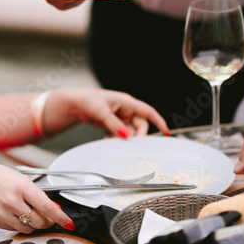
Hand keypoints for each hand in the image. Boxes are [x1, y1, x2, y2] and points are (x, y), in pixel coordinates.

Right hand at [0, 164, 73, 231]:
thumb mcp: (21, 178)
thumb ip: (36, 193)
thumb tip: (51, 207)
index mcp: (22, 187)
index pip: (46, 207)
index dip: (60, 217)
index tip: (69, 223)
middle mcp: (13, 203)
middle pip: (40, 221)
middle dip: (49, 220)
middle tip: (50, 215)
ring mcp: (4, 215)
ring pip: (30, 228)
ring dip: (36, 223)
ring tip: (31, 212)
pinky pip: (17, 229)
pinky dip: (23, 224)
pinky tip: (18, 213)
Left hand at [45, 88, 169, 137]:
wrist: (76, 104)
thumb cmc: (89, 100)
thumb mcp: (102, 112)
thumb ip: (115, 125)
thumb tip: (126, 136)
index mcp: (127, 102)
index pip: (147, 111)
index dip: (159, 121)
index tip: (166, 132)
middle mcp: (126, 110)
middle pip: (140, 125)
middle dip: (135, 136)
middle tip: (127, 142)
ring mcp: (120, 117)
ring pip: (130, 132)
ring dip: (124, 138)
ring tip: (111, 139)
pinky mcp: (114, 124)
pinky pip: (121, 134)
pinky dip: (117, 139)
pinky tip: (108, 139)